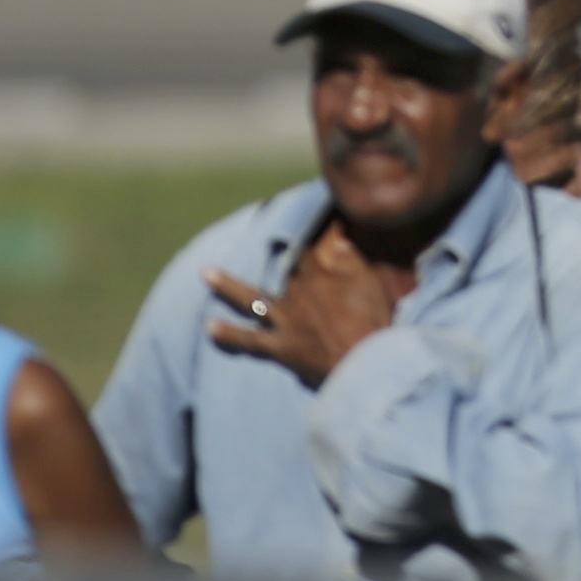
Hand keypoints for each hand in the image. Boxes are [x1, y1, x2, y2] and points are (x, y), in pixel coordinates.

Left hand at [208, 226, 395, 388]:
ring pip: (251, 299)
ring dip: (227, 286)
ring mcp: (285, 319)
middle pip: (283, 269)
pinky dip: (229, 334)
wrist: (362, 363)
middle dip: (275, 255)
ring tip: (206, 273)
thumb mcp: (373, 285)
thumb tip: (337, 237)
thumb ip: (354, 260)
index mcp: (323, 275)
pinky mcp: (279, 346)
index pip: (314, 245)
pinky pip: (249, 339)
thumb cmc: (375, 324)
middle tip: (261, 236)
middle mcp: (298, 292)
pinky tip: (209, 327)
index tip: (319, 217)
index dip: (317, 231)